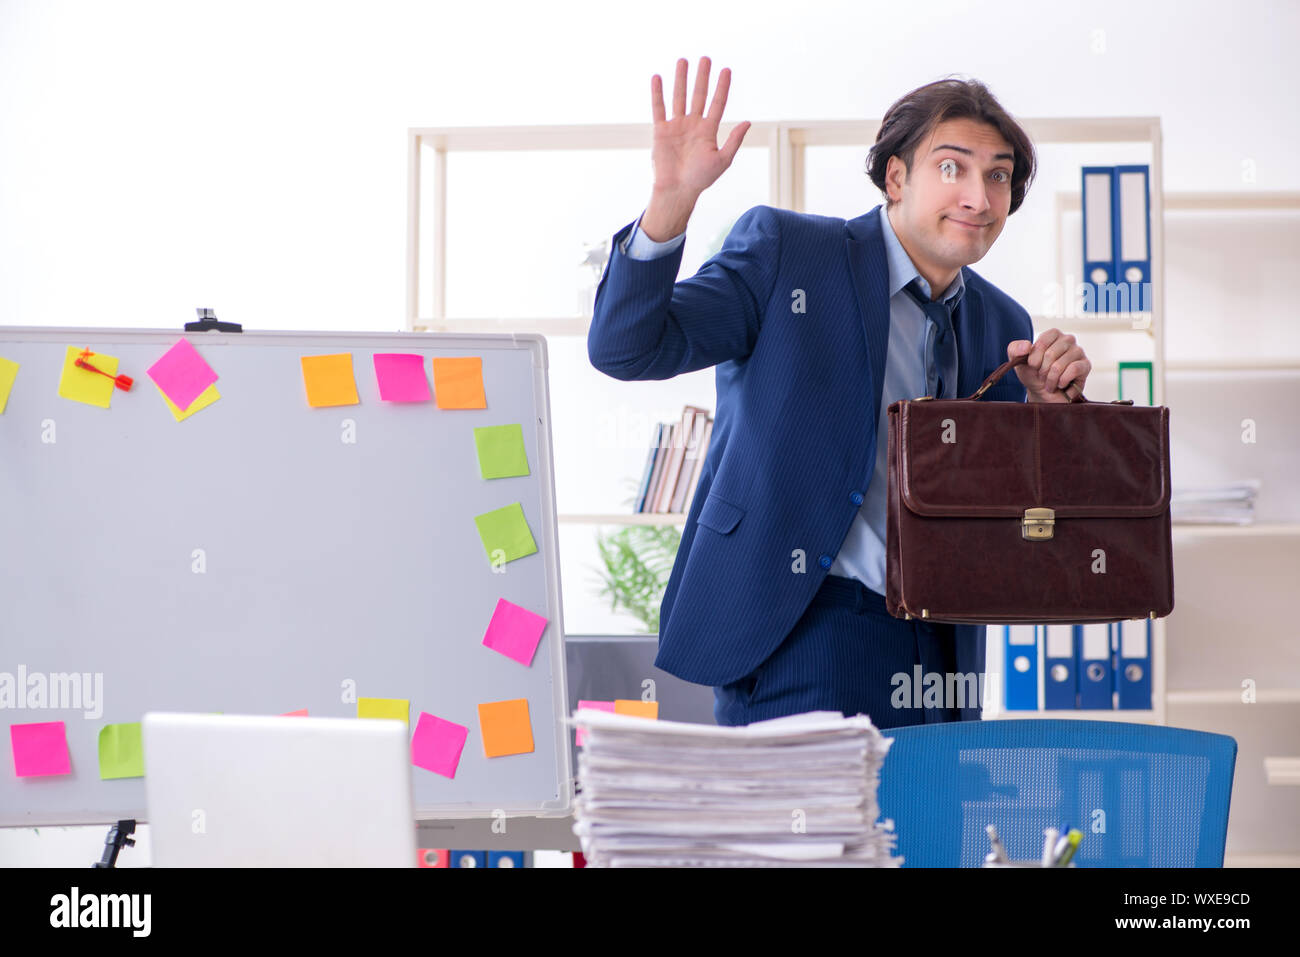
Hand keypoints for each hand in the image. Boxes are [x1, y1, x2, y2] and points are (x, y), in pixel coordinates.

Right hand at [641, 57, 749, 239]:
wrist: (677, 190)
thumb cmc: (701, 179)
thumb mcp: (722, 160)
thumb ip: (734, 140)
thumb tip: (748, 122)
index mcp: (708, 131)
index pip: (717, 103)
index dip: (722, 87)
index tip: (726, 70)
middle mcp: (693, 125)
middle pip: (698, 95)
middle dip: (702, 77)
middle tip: (705, 59)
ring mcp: (676, 126)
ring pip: (679, 97)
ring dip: (681, 79)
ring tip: (683, 61)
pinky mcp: (661, 131)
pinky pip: (659, 108)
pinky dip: (658, 94)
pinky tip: (658, 78)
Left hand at [1007, 330, 1090, 402]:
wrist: (1043, 393)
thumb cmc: (1032, 374)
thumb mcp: (1018, 361)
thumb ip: (1014, 349)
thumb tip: (1027, 346)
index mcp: (1052, 335)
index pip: (1042, 342)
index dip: (1034, 358)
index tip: (1032, 366)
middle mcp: (1068, 340)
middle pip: (1050, 355)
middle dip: (1042, 371)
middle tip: (1042, 376)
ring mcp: (1078, 351)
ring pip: (1060, 365)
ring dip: (1050, 379)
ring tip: (1050, 383)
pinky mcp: (1085, 365)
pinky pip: (1073, 370)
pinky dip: (1062, 381)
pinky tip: (1061, 384)